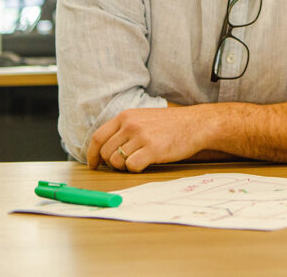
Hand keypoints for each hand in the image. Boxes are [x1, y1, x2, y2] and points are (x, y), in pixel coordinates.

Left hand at [86, 106, 210, 172]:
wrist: (195, 124)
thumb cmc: (170, 124)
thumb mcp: (143, 117)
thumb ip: (125, 128)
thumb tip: (106, 149)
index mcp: (125, 116)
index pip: (98, 137)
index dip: (92, 154)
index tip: (93, 164)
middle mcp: (130, 125)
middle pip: (106, 152)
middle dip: (111, 164)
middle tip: (123, 165)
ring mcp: (141, 136)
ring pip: (117, 161)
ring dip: (124, 167)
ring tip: (137, 162)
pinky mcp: (152, 149)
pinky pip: (131, 166)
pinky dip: (135, 169)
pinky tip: (146, 163)